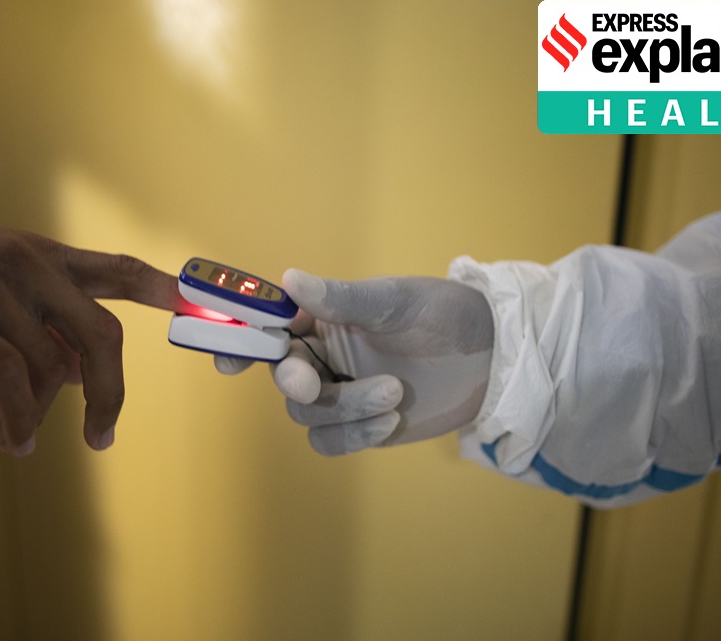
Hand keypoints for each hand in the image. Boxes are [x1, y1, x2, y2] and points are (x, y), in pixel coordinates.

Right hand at [0, 194, 180, 454]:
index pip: (120, 266)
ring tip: (20, 443)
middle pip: (102, 334)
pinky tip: (11, 440)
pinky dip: (16, 418)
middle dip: (111, 393)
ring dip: (41, 418)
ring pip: (49, 366)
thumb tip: (72, 376)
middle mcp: (27, 263)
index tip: (200, 310)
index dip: (165, 291)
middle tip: (102, 437)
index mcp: (40, 254)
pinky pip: (5, 376)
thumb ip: (34, 318)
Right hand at [216, 269, 493, 455]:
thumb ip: (343, 298)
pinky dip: (354, 434)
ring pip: (307, 414)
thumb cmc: (444, 314)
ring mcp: (339, 393)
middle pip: (281, 377)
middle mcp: (322, 355)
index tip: (228, 362)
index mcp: (320, 318)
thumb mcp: (395, 300)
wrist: (492, 358)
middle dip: (293, 381)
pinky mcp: (359, 427)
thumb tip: (291, 279)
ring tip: (394, 394)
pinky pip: (332, 441)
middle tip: (309, 382)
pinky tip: (390, 421)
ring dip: (343, 408)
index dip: (239, 342)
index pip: (267, 327)